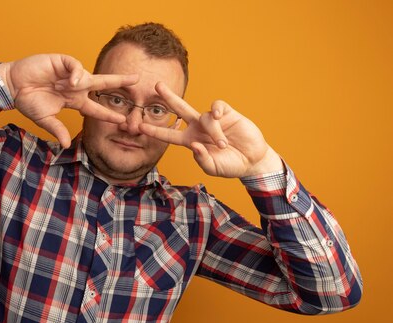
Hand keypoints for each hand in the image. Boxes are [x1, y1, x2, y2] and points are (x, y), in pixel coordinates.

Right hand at [0, 54, 137, 147]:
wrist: (12, 86)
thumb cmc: (27, 101)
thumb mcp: (45, 119)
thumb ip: (57, 130)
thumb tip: (67, 145)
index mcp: (74, 100)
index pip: (96, 107)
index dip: (108, 113)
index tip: (122, 119)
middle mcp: (75, 86)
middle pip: (102, 84)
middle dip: (119, 81)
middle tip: (137, 79)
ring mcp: (69, 73)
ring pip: (89, 75)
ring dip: (86, 80)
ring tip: (70, 87)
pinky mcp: (61, 62)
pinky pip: (75, 65)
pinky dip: (76, 72)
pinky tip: (70, 80)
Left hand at [139, 82, 282, 177]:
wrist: (252, 161)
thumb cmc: (230, 165)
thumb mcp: (213, 168)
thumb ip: (202, 160)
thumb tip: (195, 146)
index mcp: (191, 141)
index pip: (169, 134)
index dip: (156, 131)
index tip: (141, 127)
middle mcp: (198, 127)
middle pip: (179, 109)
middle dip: (168, 97)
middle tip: (156, 85)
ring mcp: (212, 119)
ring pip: (204, 117)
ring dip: (213, 131)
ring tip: (223, 144)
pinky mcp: (227, 113)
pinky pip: (217, 106)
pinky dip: (218, 111)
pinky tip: (222, 118)